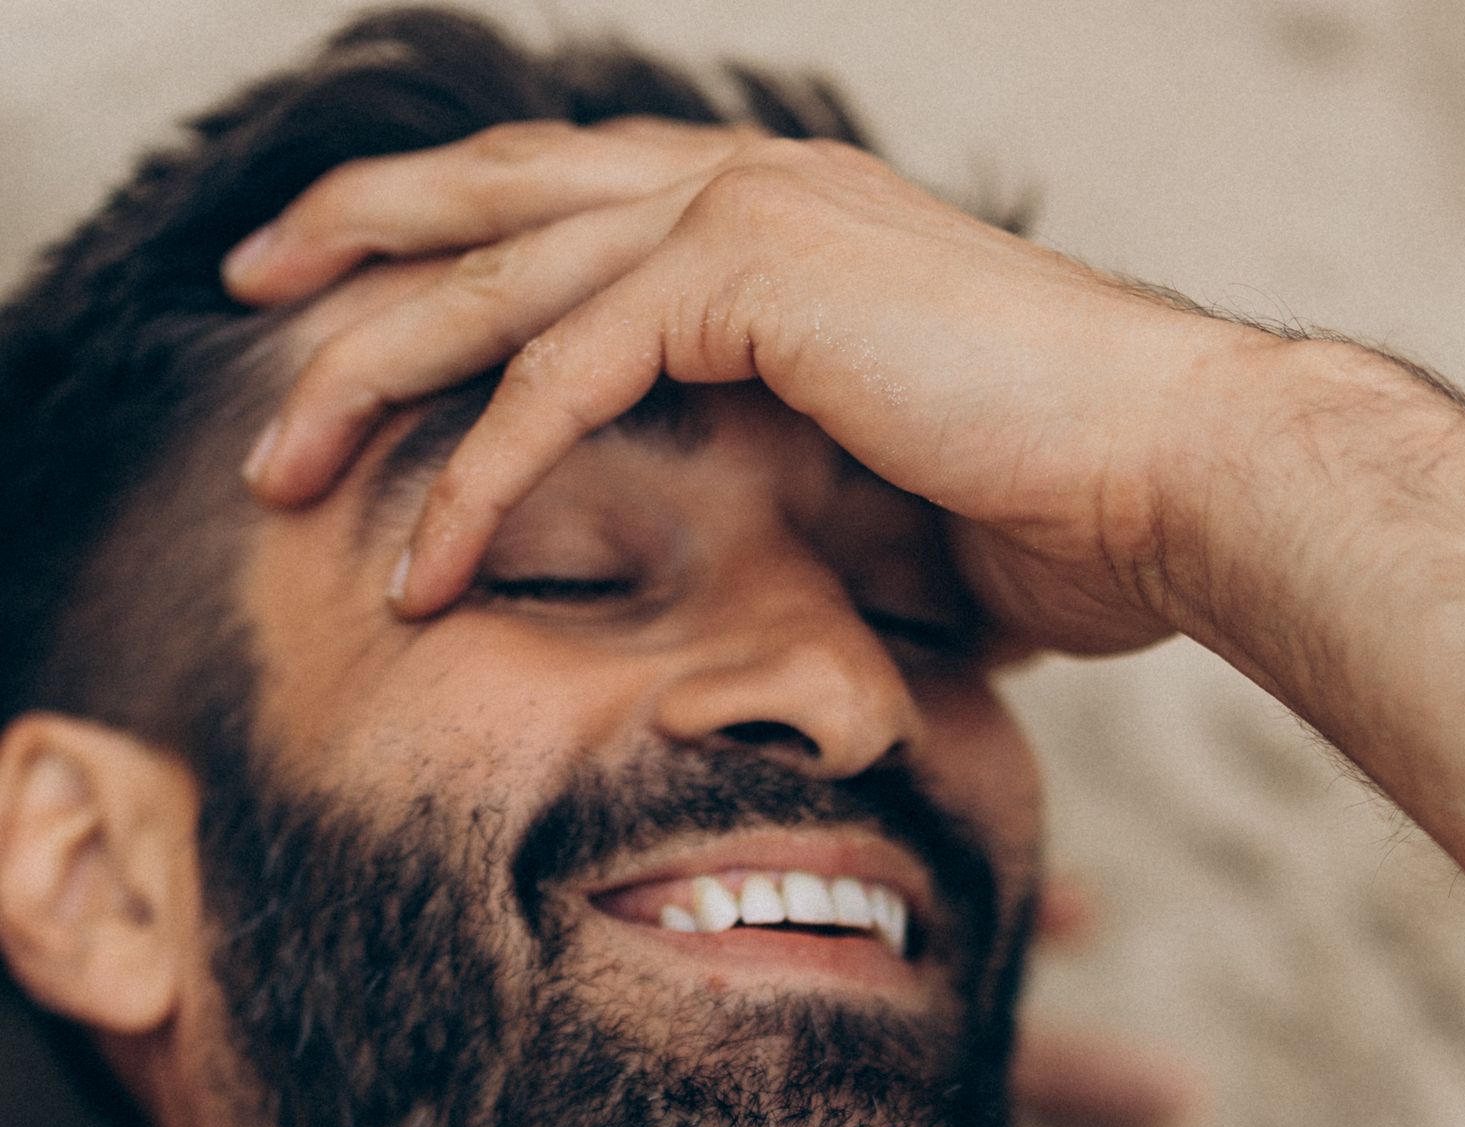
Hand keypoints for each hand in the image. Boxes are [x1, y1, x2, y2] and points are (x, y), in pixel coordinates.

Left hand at [226, 119, 1233, 649]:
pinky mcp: (753, 278)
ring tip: (283, 470)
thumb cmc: (1066, 513)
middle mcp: (746, 187)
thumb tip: (733, 567)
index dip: (445, 244)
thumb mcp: (882, 501)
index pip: (567, 208)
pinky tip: (422, 560)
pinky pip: (564, 369)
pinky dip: (481, 466)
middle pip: (495, 195)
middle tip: (250, 312)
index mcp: (777, 222)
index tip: (344, 308)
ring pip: (497, 273)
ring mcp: (747, 213)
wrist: (1180, 482)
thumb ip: (783, 492)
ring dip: (372, 373)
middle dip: (356, 252)